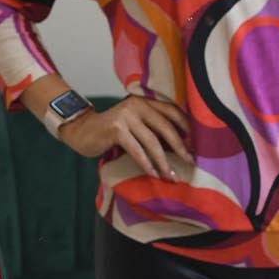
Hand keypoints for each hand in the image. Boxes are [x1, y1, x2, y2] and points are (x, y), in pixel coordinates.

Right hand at [61, 95, 192, 178]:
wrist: (83, 131)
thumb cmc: (111, 131)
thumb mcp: (133, 123)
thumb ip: (150, 126)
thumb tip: (178, 145)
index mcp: (144, 101)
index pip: (171, 110)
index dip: (186, 126)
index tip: (195, 142)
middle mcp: (137, 105)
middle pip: (165, 127)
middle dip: (179, 147)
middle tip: (190, 162)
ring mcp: (126, 117)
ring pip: (152, 142)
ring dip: (163, 162)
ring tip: (171, 176)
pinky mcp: (117, 130)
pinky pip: (137, 150)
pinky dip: (147, 164)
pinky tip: (153, 174)